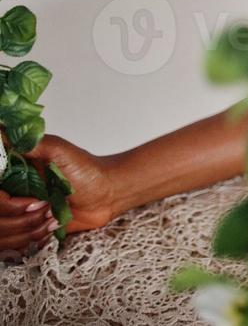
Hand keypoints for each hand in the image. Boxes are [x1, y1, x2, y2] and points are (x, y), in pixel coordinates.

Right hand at [0, 134, 123, 258]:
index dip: (5, 201)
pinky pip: (11, 246)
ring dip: (29, 228)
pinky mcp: (24, 231)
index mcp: (10, 172)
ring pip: (1, 234)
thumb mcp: (60, 152)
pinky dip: (33, 238)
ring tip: (50, 215)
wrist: (107, 195)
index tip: (29, 197)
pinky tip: (50, 226)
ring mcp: (14, 213)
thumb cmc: (87, 171)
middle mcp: (8, 192)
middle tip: (44, 205)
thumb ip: (33, 143)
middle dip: (20, 215)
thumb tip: (3, 131)